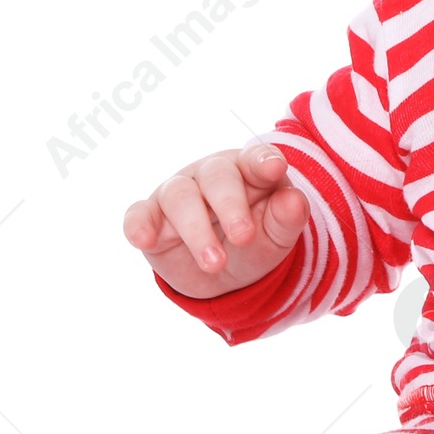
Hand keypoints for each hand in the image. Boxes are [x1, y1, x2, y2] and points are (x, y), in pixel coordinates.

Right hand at [123, 145, 309, 298]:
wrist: (224, 275)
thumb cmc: (255, 241)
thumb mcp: (277, 236)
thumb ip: (288, 218)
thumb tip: (295, 201)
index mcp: (248, 171)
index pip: (256, 158)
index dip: (264, 161)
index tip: (274, 170)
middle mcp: (211, 175)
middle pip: (217, 177)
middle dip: (230, 206)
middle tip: (244, 238)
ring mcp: (178, 193)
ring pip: (180, 196)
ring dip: (196, 230)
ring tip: (214, 263)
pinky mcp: (151, 217)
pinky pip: (139, 214)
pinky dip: (139, 225)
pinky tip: (144, 240)